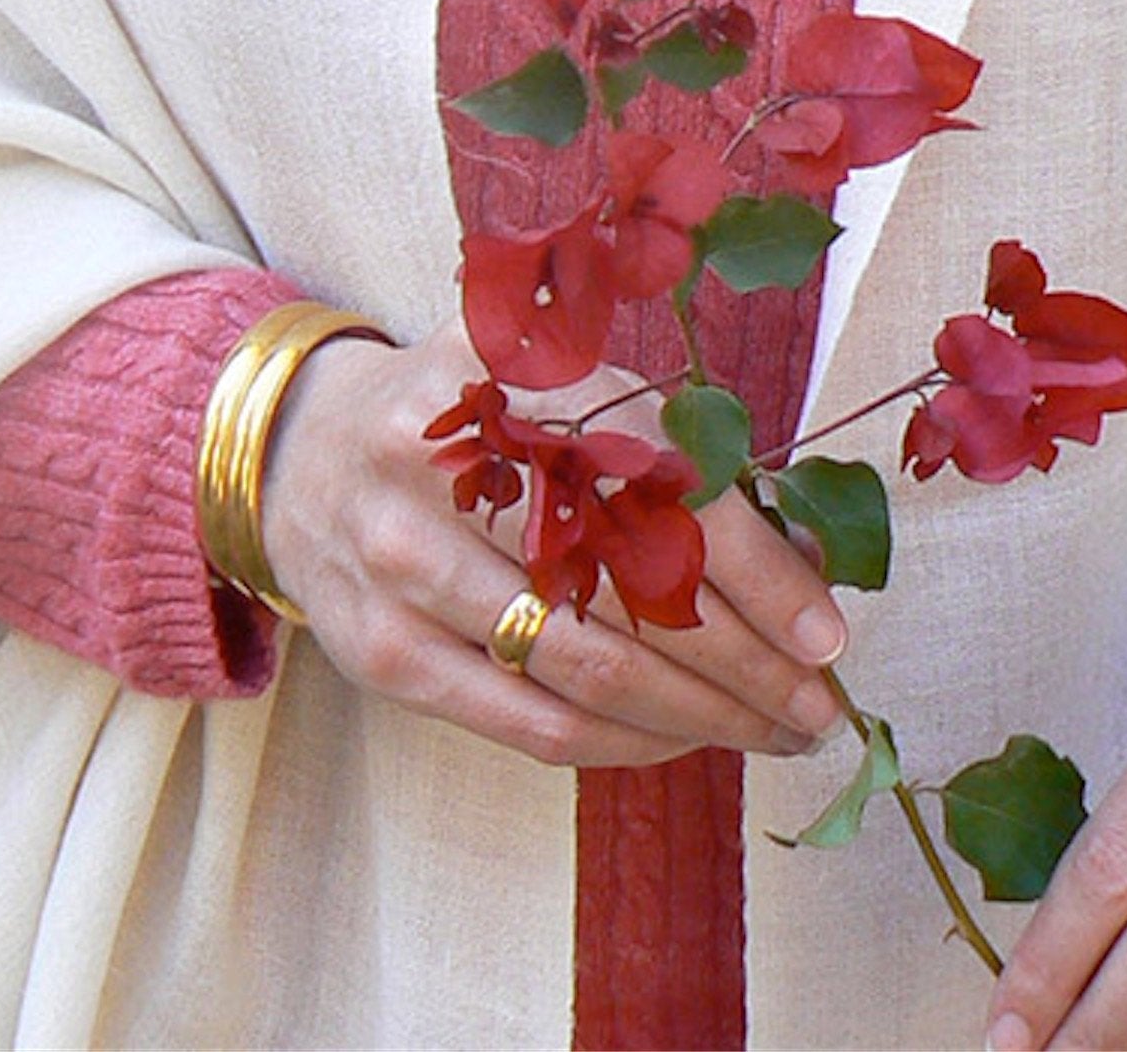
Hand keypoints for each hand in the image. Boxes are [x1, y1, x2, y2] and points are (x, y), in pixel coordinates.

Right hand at [252, 331, 852, 770]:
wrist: (298, 449)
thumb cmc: (470, 424)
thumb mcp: (553, 389)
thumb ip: (662, 452)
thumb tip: (801, 563)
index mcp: (514, 379)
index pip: (661, 489)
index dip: (758, 573)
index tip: (828, 635)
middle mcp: (449, 467)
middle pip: (633, 594)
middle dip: (749, 668)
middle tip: (818, 704)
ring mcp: (405, 564)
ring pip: (590, 672)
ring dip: (702, 720)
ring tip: (771, 732)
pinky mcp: (383, 652)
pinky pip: (531, 726)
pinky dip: (625, 746)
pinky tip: (680, 741)